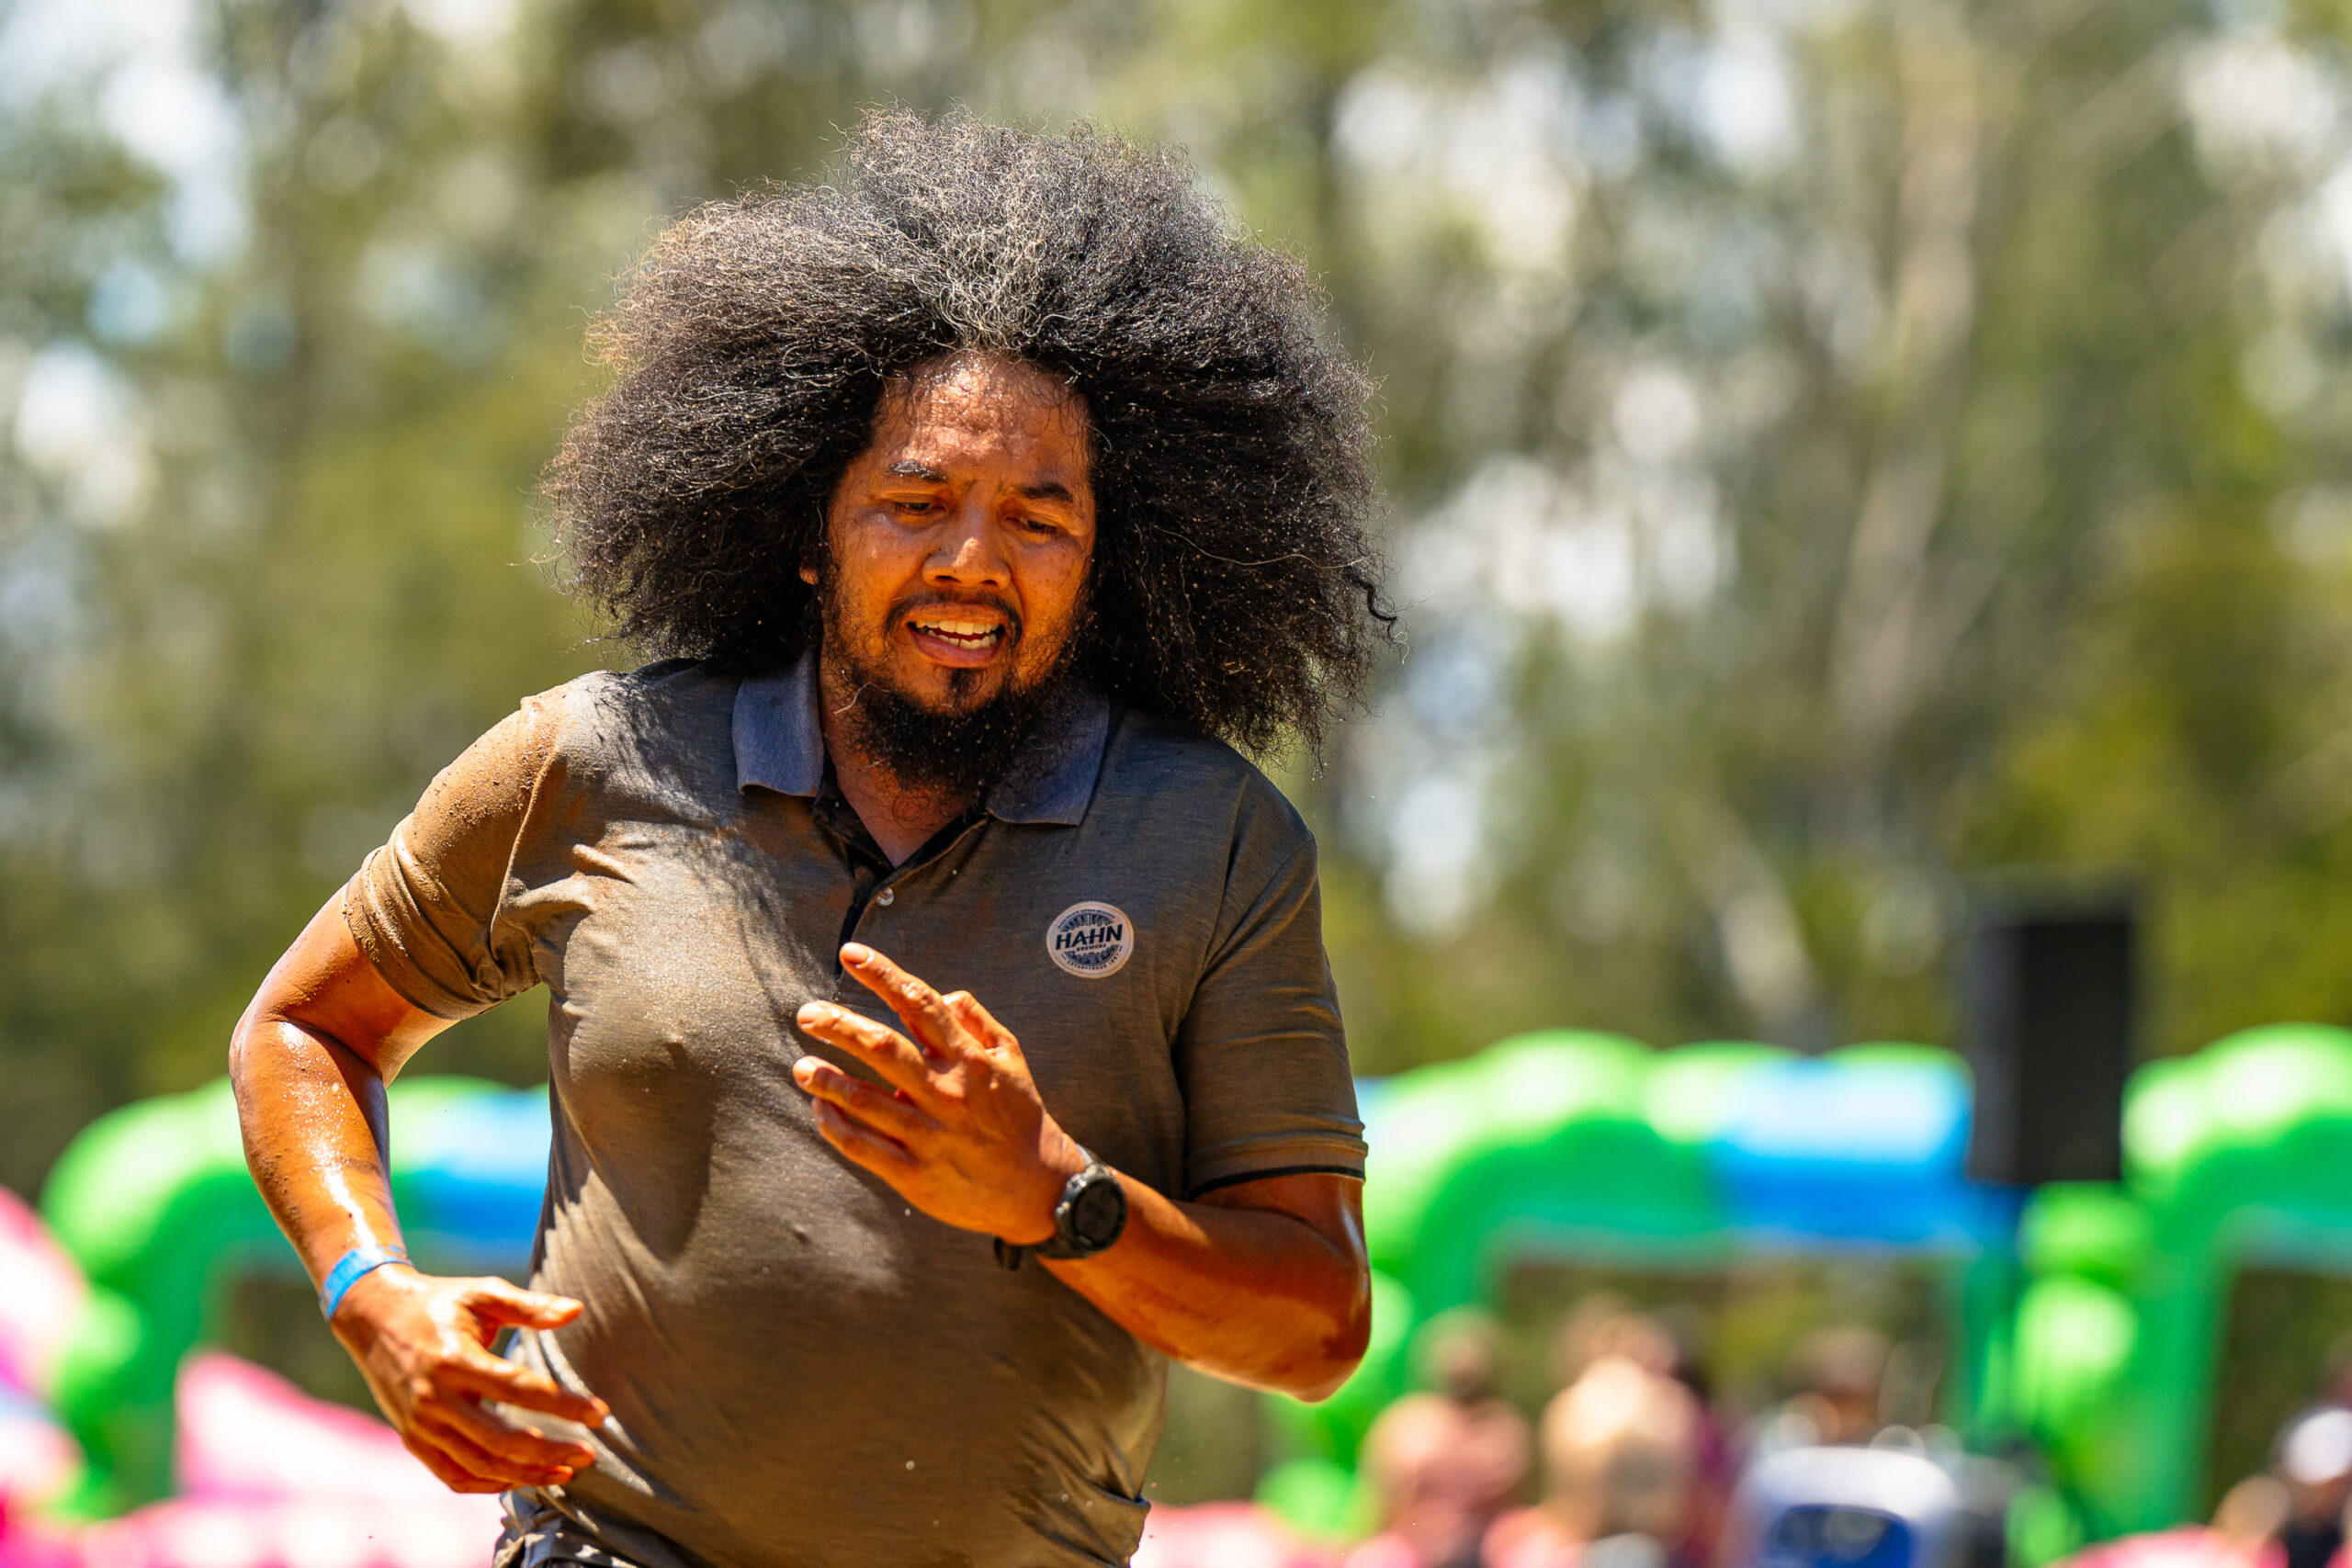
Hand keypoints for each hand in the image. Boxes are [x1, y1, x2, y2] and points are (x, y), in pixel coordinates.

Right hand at [330, 1265, 608, 1493]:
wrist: (373, 1318)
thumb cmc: (439, 1302)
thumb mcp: (482, 1293)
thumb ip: (529, 1306)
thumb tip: (576, 1310)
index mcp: (455, 1360)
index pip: (520, 1390)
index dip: (564, 1405)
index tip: (601, 1413)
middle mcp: (435, 1399)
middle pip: (501, 1440)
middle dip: (551, 1452)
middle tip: (590, 1454)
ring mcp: (421, 1425)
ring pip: (479, 1466)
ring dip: (526, 1475)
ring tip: (566, 1471)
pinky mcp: (413, 1440)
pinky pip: (453, 1475)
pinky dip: (488, 1484)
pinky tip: (522, 1479)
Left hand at [794, 942, 1088, 1244]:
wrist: (1037, 1188)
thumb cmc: (1021, 1117)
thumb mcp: (1012, 1059)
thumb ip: (978, 1022)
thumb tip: (946, 994)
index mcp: (968, 1059)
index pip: (921, 1004)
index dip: (884, 975)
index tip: (851, 954)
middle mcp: (946, 1092)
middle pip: (884, 1048)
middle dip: (841, 1026)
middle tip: (807, 1013)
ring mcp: (929, 1135)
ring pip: (866, 1101)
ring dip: (828, 1080)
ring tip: (800, 1066)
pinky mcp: (915, 1174)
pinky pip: (864, 1147)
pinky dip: (836, 1126)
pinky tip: (820, 1108)